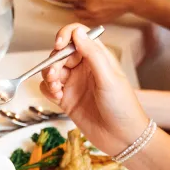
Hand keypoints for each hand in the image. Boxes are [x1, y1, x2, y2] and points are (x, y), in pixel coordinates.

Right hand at [41, 23, 148, 155]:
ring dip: (48, 76)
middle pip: (60, 54)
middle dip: (54, 62)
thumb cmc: (122, 107)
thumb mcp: (109, 77)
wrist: (122, 138)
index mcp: (97, 57)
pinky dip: (47, 90)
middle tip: (55, 75)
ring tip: (56, 88)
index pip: (77, 36)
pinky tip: (56, 96)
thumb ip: (92, 54)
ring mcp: (74, 83)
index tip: (59, 45)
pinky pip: (48, 88)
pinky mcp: (66, 99)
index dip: (65, 36)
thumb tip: (78, 32)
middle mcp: (84, 68)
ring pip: (51, 70)